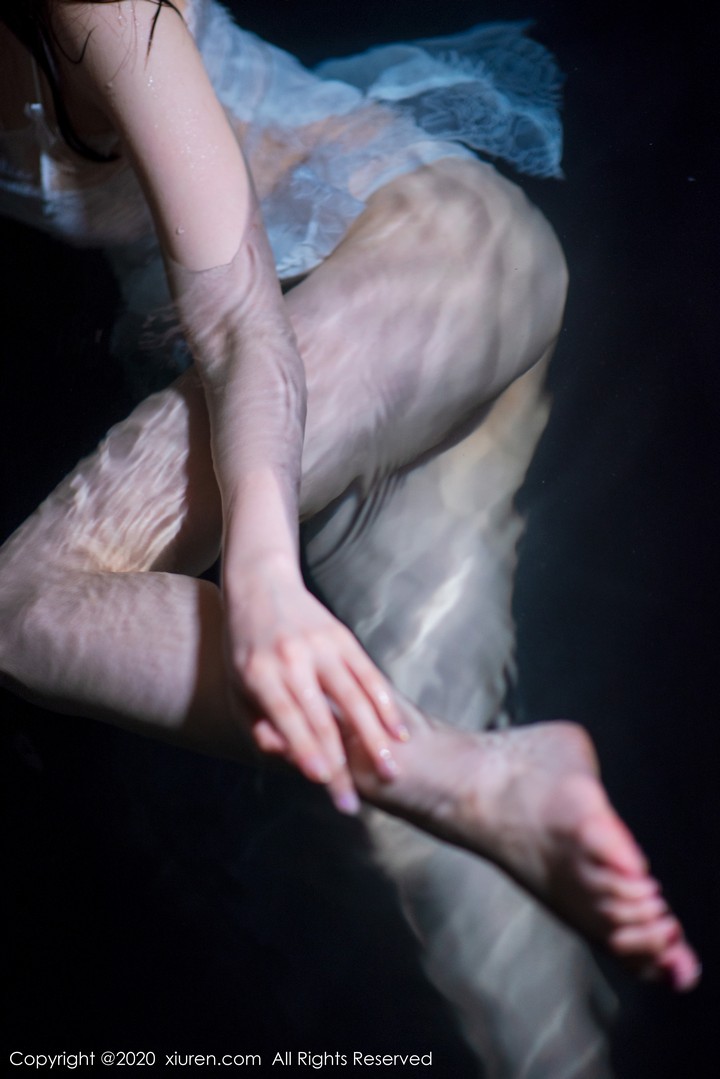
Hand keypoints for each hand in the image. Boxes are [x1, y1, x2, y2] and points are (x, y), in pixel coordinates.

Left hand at [224, 555, 408, 811]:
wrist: (260, 584)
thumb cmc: (244, 648)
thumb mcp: (236, 688)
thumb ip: (258, 726)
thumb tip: (285, 759)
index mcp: (260, 674)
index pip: (287, 718)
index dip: (306, 749)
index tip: (322, 780)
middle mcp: (292, 658)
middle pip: (323, 716)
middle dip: (340, 762)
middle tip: (352, 802)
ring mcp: (322, 645)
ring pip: (355, 696)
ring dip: (374, 737)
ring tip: (391, 771)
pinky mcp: (343, 636)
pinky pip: (370, 675)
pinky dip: (386, 705)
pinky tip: (400, 732)